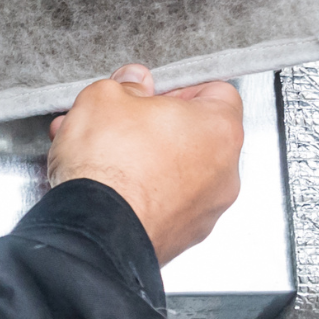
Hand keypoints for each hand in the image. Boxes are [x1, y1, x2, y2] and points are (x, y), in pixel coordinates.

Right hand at [47, 64, 243, 263]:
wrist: (94, 234)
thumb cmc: (110, 167)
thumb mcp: (105, 98)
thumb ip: (126, 84)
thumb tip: (134, 82)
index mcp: (219, 128)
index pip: (216, 91)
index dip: (179, 87)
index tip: (152, 93)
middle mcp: (224, 171)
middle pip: (195, 134)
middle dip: (154, 125)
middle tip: (120, 123)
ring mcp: (206, 208)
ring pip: (177, 171)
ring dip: (143, 159)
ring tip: (100, 155)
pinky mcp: (184, 236)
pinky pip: (166, 202)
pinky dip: (142, 192)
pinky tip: (106, 186)